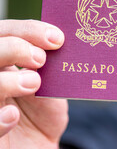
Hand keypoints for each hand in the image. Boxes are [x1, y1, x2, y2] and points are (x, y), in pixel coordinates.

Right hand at [0, 20, 67, 148]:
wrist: (38, 147)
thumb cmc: (41, 115)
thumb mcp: (50, 89)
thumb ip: (50, 71)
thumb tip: (59, 47)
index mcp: (3, 63)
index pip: (5, 33)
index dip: (27, 31)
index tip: (56, 38)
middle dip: (13, 47)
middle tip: (40, 59)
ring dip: (4, 80)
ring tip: (34, 84)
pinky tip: (12, 116)